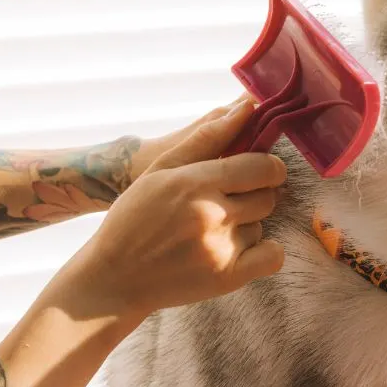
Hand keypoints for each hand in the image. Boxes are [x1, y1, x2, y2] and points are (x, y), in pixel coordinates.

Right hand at [59, 98, 287, 324]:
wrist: (114, 277)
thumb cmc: (134, 217)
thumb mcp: (160, 169)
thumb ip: (206, 137)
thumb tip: (247, 108)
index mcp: (195, 182)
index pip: (261, 166)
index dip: (268, 166)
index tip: (258, 171)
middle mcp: (211, 214)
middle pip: (267, 196)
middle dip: (256, 195)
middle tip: (230, 201)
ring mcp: (220, 249)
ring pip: (262, 225)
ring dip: (246, 225)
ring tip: (213, 230)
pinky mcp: (226, 278)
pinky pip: (272, 257)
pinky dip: (262, 252)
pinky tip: (236, 250)